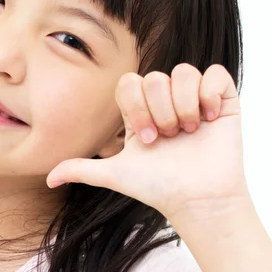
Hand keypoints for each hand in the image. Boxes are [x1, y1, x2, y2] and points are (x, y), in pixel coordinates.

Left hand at [46, 63, 247, 221]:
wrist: (196, 200)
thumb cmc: (157, 187)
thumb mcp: (114, 174)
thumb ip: (80, 169)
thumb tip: (49, 178)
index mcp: (139, 110)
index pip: (129, 82)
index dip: (135, 107)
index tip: (145, 139)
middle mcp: (165, 100)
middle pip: (155, 77)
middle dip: (159, 112)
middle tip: (168, 138)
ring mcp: (194, 98)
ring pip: (182, 72)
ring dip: (183, 105)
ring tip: (189, 131)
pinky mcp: (222, 100)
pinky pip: (215, 73)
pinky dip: (210, 94)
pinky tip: (208, 118)